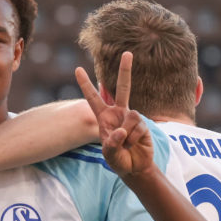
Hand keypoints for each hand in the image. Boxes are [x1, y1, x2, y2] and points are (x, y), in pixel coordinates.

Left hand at [75, 51, 153, 178]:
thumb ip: (112, 144)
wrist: (135, 168)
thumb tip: (121, 131)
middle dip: (125, 70)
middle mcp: (118, 113)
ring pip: (131, 116)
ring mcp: (131, 118)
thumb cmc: (118, 160)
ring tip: (126, 144)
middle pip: (123, 88)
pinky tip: (134, 144)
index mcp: (104, 117)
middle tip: (127, 53)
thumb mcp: (108, 154)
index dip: (85, 84)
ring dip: (127, 133)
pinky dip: (134, 138)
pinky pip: (137, 126)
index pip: (93, 98)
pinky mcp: (143, 124)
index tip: (77, 69)